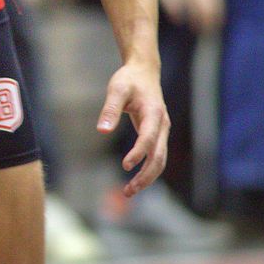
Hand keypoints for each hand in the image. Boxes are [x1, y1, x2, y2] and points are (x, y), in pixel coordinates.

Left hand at [98, 59, 169, 197]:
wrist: (144, 72)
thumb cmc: (129, 79)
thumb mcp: (116, 89)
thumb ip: (110, 109)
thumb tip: (102, 131)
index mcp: (154, 113)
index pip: (148, 138)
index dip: (138, 153)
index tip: (125, 166)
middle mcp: (162, 125)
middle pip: (159, 157)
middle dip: (145, 176)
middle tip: (128, 191)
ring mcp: (162, 131)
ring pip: (160, 160)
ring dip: (147, 177)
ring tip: (129, 191)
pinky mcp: (157, 134)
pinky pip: (156, 156)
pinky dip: (148, 169)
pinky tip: (135, 179)